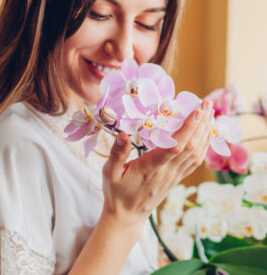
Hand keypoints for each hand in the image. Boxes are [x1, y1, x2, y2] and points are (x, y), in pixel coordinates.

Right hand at [102, 100, 213, 227]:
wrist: (127, 215)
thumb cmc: (117, 192)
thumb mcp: (110, 172)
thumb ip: (117, 154)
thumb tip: (123, 134)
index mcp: (152, 167)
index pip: (176, 146)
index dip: (189, 128)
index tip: (198, 111)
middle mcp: (168, 171)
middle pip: (192, 146)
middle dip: (202, 124)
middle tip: (208, 103)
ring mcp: (175, 175)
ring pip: (197, 153)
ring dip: (205, 133)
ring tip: (210, 114)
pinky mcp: (177, 178)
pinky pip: (195, 161)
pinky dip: (204, 146)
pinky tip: (206, 135)